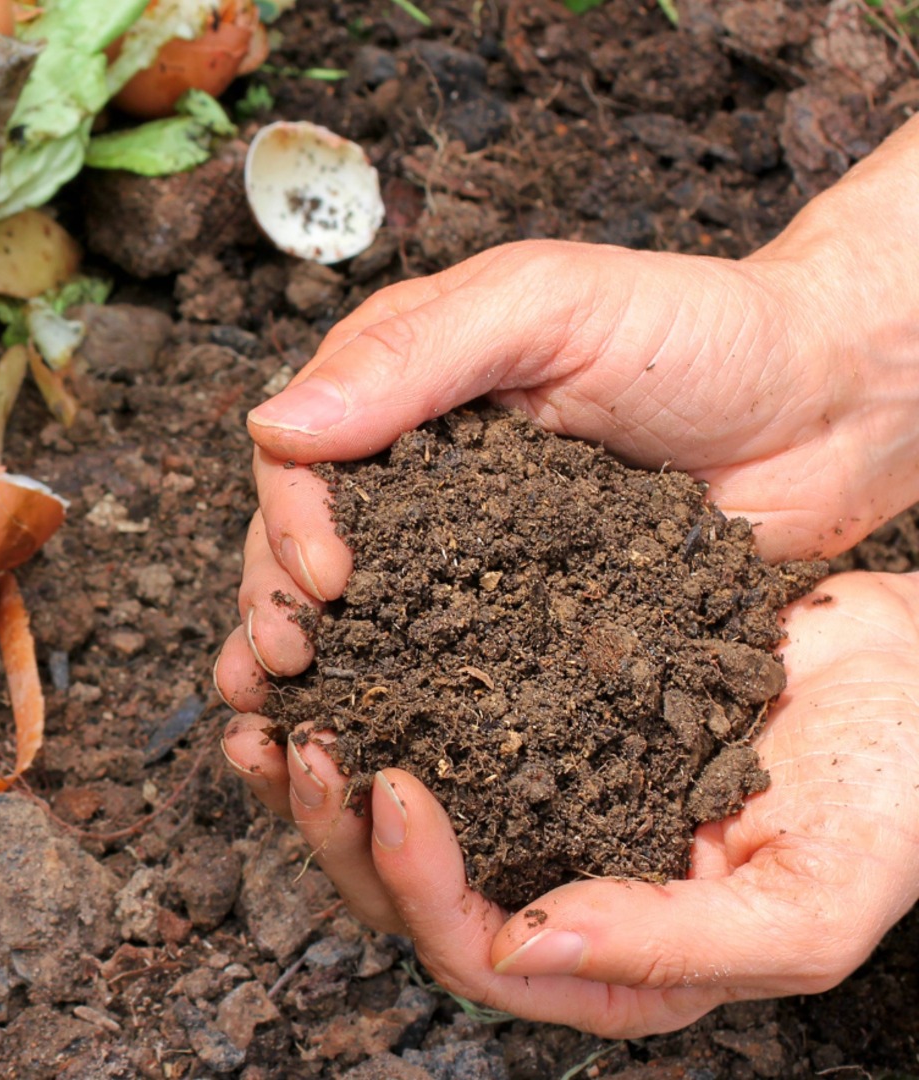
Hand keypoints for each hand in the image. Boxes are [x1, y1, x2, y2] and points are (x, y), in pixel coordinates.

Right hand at [214, 116, 918, 708]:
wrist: (836, 407)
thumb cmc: (702, 329)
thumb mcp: (548, 306)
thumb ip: (414, 355)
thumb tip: (274, 425)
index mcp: (401, 389)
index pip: (300, 457)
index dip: (290, 520)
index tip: (325, 577)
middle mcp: (418, 477)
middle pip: (306, 547)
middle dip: (277, 607)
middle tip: (288, 664)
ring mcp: (468, 555)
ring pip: (361, 618)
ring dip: (315, 672)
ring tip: (290, 726)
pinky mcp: (524, 624)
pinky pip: (450, 669)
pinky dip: (402, 709)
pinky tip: (374, 752)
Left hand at [222, 571, 918, 1037]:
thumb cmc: (894, 798)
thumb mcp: (810, 897)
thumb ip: (675, 944)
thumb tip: (520, 944)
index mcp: (614, 963)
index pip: (476, 952)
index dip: (415, 883)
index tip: (388, 785)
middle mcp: (556, 890)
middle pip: (405, 892)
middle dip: (334, 825)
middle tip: (297, 740)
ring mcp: (534, 805)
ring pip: (391, 812)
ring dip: (318, 767)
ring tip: (267, 703)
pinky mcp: (524, 722)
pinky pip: (420, 718)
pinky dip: (364, 690)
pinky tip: (321, 651)